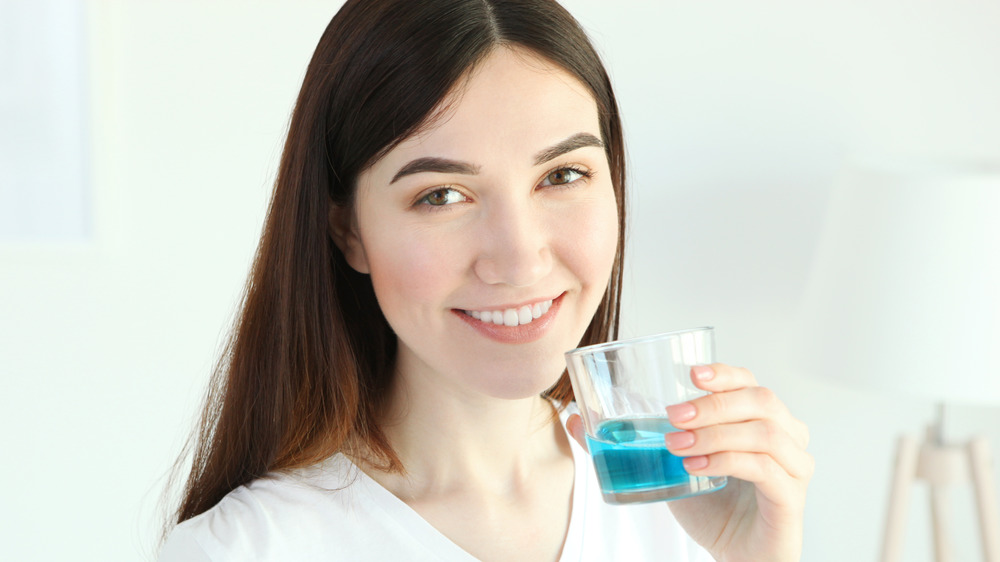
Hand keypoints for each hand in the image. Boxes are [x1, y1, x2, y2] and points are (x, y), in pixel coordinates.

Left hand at [566, 363, 812, 561]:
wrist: (735, 557)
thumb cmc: (710, 508)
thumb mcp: (666, 467)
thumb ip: (630, 441)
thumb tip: (576, 418)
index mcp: (761, 420)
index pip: (749, 382)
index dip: (724, 373)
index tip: (689, 374)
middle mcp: (787, 437)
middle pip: (761, 400)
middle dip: (713, 403)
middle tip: (673, 415)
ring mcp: (794, 467)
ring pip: (764, 432)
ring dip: (715, 432)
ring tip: (676, 444)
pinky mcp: (791, 498)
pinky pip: (765, 469)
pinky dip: (727, 462)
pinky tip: (695, 467)